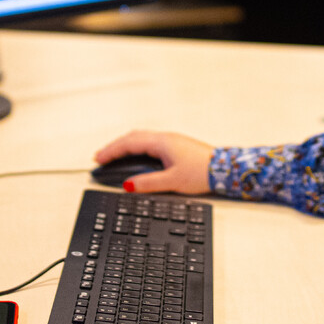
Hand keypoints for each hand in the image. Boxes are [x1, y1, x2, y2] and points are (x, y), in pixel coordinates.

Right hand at [94, 131, 214, 194]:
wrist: (225, 168)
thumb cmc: (202, 171)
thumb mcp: (172, 181)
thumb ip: (148, 183)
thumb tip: (128, 185)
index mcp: (161, 143)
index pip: (129, 144)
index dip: (111, 151)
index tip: (98, 158)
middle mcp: (165, 138)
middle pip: (133, 138)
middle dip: (115, 147)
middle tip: (101, 158)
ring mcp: (171, 141)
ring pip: (141, 139)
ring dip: (126, 146)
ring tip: (115, 156)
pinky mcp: (176, 147)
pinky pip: (149, 143)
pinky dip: (137, 148)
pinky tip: (137, 156)